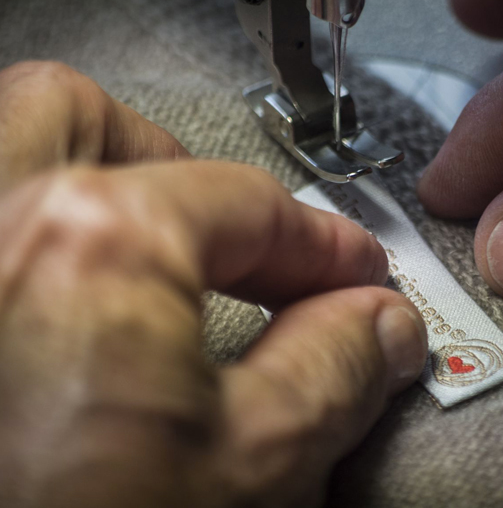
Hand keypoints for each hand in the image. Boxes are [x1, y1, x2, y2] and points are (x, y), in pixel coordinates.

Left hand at [0, 62, 427, 506]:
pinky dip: (25, 249)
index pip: (242, 204)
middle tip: (228, 241)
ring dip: (76, 179)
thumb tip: (379, 326)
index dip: (318, 242)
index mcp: (87, 249)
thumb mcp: (243, 478)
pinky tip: (57, 320)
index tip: (352, 276)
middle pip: (80, 118)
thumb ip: (329, 376)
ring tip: (137, 255)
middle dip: (173, 166)